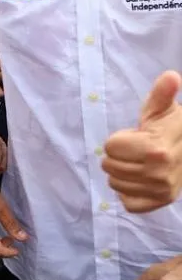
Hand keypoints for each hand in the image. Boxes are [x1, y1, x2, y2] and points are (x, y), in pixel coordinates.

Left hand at [103, 71, 181, 212]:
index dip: (119, 139)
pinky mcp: (159, 203)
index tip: (136, 135)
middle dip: (118, 156)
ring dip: (121, 173)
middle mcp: (160, 173)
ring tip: (139, 163)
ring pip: (114, 184)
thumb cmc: (170, 127)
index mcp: (157, 148)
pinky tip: (140, 181)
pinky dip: (128, 192)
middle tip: (136, 150)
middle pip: (109, 166)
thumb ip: (162, 94)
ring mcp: (160, 191)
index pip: (110, 147)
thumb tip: (171, 76)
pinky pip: (126, 202)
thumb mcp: (163, 109)